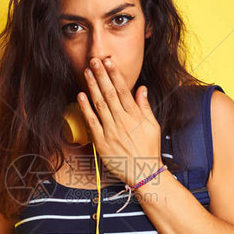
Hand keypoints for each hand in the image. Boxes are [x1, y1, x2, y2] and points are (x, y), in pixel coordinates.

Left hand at [77, 57, 162, 185]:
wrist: (144, 173)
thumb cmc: (148, 149)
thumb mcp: (152, 126)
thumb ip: (145, 106)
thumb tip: (142, 88)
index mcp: (135, 116)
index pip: (123, 90)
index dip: (115, 75)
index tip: (109, 62)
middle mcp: (122, 121)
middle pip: (110, 93)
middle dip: (101, 75)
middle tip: (94, 60)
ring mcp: (111, 131)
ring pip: (100, 104)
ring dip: (93, 86)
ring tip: (87, 72)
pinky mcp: (102, 142)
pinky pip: (92, 122)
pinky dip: (86, 108)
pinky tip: (81, 96)